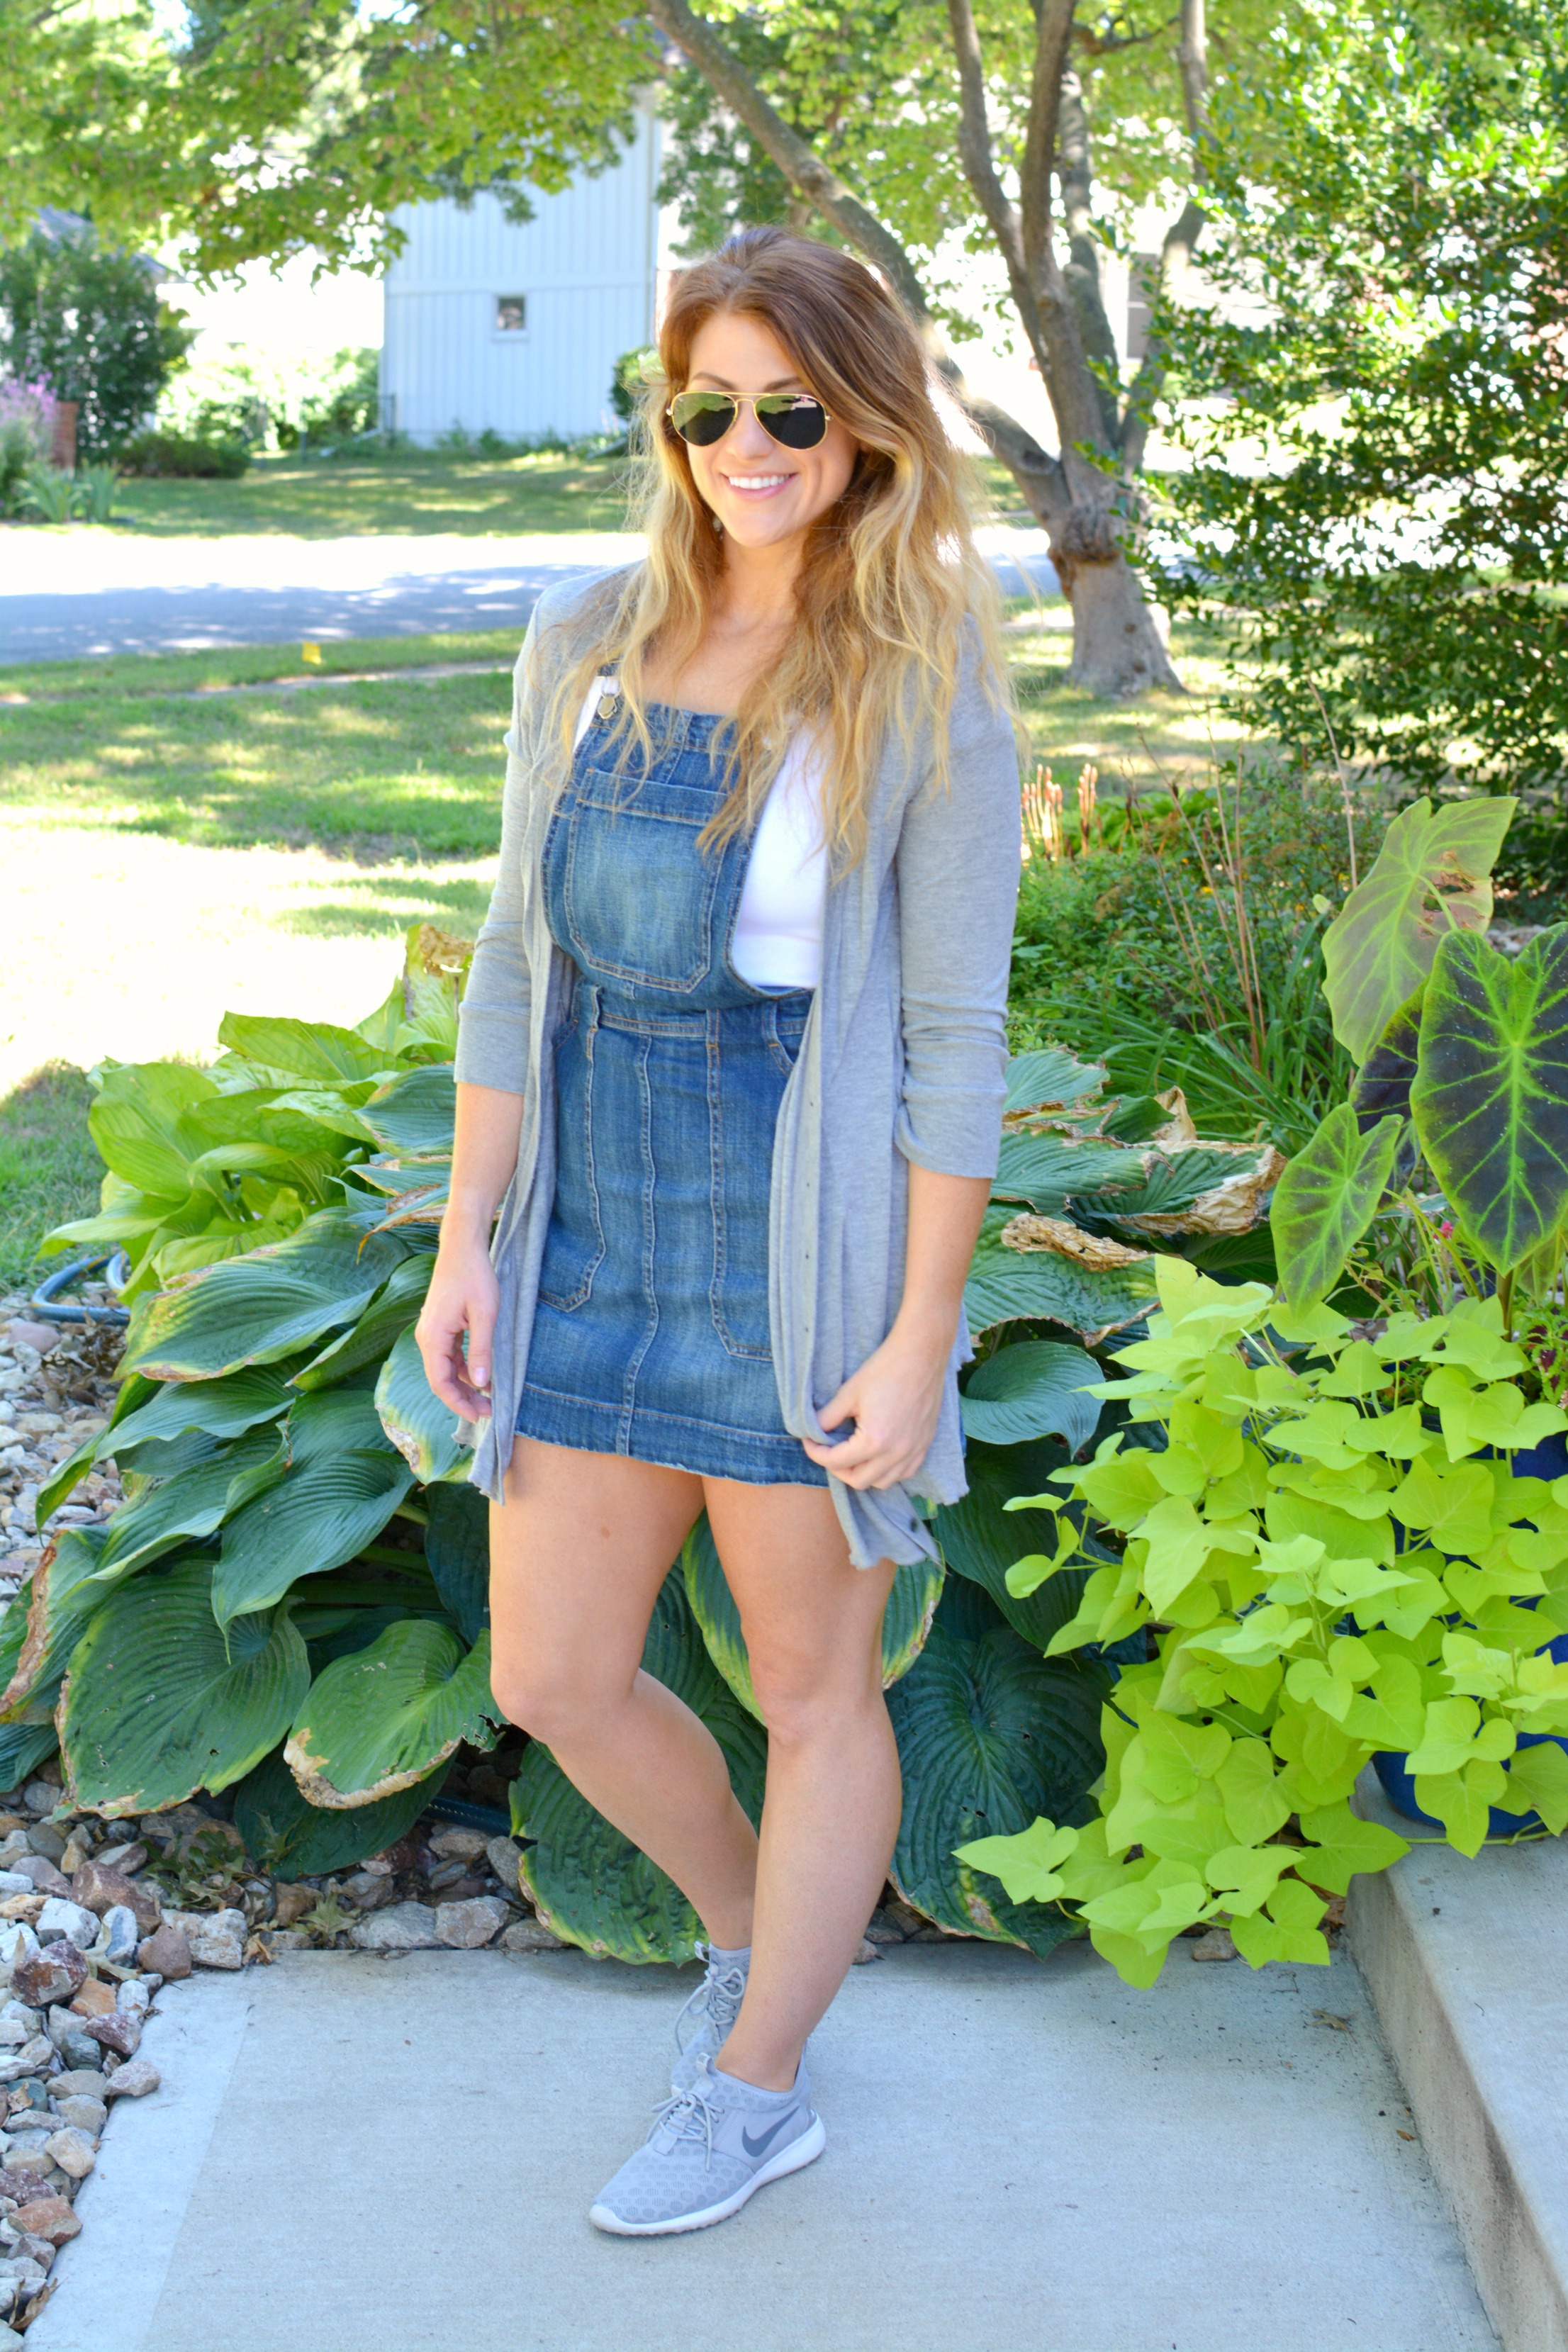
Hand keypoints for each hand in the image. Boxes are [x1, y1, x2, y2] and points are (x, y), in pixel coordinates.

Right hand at [415, 1237, 499, 1421]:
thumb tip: (482, 1384)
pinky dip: (464, 1369)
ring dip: (465, 1385)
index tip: (480, 1416)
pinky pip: (449, 1356)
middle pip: (441, 1379)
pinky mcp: (440, 1327)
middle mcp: (427, 1337)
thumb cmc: (475, 1276)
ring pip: (445, 1369)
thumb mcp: (485, 1315)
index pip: (440, 1383)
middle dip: (464, 1399)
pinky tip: (482, 1375)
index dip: (459, 1404)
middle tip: (490, 1411)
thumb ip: (481, 1351)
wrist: (463, 1248)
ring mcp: (432, 1332)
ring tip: (488, 1397)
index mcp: (433, 1337)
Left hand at [802, 1320, 951, 1489]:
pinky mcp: (925, 1445)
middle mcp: (896, 1453)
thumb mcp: (849, 1392)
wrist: (921, 1355)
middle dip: (837, 1468)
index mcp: (875, 1441)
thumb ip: (827, 1417)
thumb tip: (813, 1431)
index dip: (816, 1453)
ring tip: (852, 1455)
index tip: (810, 1442)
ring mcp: (913, 1452)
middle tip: (828, 1450)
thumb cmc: (885, 1369)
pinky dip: (887, 1471)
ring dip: (863, 1473)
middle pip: (858, 1480)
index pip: (836, 1462)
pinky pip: (904, 1473)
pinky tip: (878, 1455)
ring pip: (882, 1482)